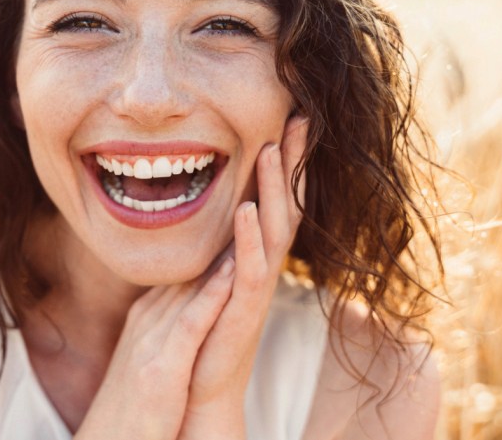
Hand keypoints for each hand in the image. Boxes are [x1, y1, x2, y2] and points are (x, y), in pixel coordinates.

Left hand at [74, 117, 307, 439]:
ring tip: (271, 148)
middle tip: (300, 116)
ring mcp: (256, 286)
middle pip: (287, 202)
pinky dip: (249, 238)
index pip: (276, 196)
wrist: (202, 387)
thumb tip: (206, 207)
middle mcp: (262, 264)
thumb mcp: (207, 274)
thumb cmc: (202, 331)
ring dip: (273, 188)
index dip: (285, 159)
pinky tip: (248, 210)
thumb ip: (212, 242)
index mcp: (253, 253)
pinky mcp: (243, 310)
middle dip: (292, 160)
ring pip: (274, 228)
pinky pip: (250, 268)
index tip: (289, 115)